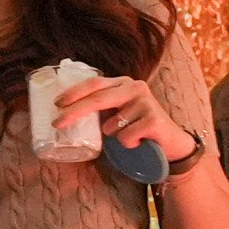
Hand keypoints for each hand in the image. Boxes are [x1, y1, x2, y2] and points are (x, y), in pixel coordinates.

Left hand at [46, 71, 194, 162]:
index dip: (74, 93)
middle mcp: (135, 88)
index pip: (94, 84)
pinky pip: (125, 137)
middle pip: (98, 98)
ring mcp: (145, 102)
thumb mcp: (117, 115)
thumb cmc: (139, 129)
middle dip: (74, 112)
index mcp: (123, 84)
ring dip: (114, 137)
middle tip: (57, 123)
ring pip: (111, 125)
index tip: (56, 103)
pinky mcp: (153, 119)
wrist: (172, 144)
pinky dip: (128, 144)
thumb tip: (65, 114)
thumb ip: (100, 110)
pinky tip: (141, 141)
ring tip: (130, 136)